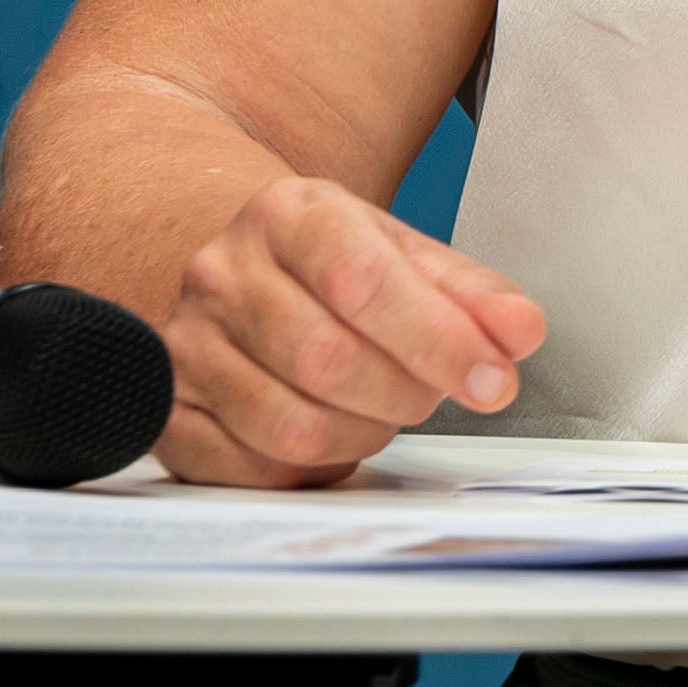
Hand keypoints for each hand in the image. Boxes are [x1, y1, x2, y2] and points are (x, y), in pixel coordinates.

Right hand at [153, 172, 550, 487]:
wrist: (248, 267)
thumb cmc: (331, 263)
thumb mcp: (408, 254)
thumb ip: (472, 294)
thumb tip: (519, 334)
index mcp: (288, 215)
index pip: (363, 281)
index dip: (439, 340)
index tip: (493, 378)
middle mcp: (222, 274)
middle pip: (327, 361)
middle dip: (405, 393)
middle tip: (432, 392)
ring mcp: (185, 346)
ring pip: (290, 426)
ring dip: (363, 435)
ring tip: (384, 410)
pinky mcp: (168, 413)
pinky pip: (250, 471)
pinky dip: (313, 469)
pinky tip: (335, 436)